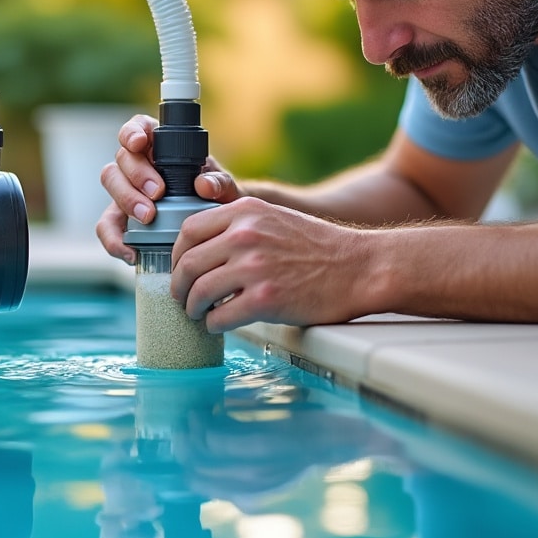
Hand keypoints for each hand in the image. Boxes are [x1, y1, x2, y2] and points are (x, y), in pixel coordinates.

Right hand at [96, 115, 239, 262]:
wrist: (215, 226)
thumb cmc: (217, 196)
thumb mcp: (224, 187)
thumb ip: (220, 182)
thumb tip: (204, 185)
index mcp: (160, 145)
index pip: (138, 128)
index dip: (132, 132)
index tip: (140, 144)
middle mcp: (138, 164)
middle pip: (122, 158)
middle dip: (136, 175)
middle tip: (157, 193)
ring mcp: (127, 190)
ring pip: (112, 183)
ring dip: (126, 199)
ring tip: (148, 217)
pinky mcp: (121, 217)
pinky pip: (107, 225)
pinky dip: (114, 239)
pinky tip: (132, 252)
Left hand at [171, 197, 377, 331]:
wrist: (360, 268)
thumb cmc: (318, 248)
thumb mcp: (274, 219)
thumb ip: (239, 227)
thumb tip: (200, 250)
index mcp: (246, 212)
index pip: (188, 230)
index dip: (176, 255)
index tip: (180, 269)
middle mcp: (246, 235)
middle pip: (188, 263)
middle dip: (179, 286)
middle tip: (182, 298)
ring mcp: (255, 267)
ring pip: (199, 292)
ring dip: (193, 308)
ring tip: (199, 313)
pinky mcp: (265, 300)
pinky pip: (220, 317)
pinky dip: (214, 325)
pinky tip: (219, 325)